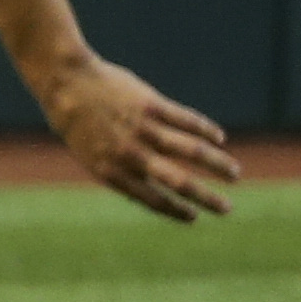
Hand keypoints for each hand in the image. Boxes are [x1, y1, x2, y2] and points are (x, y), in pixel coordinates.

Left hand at [41, 57, 239, 221]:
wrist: (66, 85)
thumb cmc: (76, 122)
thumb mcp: (90, 155)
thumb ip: (120, 170)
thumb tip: (149, 187)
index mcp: (112, 172)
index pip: (152, 200)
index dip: (176, 211)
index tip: (194, 216)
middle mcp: (130, 155)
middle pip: (179, 182)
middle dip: (206, 198)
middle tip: (227, 209)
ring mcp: (143, 130)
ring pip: (192, 151)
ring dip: (218, 164)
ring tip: (234, 173)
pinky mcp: (152, 106)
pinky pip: (187, 121)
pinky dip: (206, 130)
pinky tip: (220, 139)